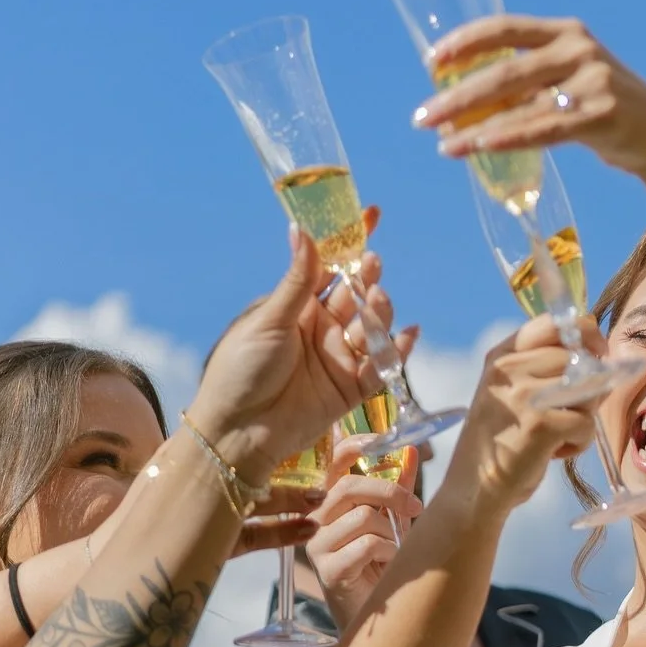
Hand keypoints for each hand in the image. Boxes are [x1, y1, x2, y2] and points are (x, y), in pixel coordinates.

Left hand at [189, 228, 375, 486]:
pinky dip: (398, 352)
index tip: (372, 214)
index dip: (351, 242)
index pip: (331, 267)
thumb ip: (296, 280)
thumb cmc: (240, 371)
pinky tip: (408, 335)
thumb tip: (301, 229)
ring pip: (372, 329)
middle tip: (371, 265)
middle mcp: (321, 330)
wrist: (238, 432)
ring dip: (379, 312)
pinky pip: (381, 368)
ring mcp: (337, 359)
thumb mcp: (269, 320)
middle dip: (367, 278)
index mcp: (297, 308)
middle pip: (356, 296)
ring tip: (375, 301)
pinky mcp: (349, 391)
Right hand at [303, 440, 422, 629]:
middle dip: (390, 492)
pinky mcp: (327, 570)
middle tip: (416, 506)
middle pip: (349, 487)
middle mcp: (315, 520)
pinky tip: (387, 564)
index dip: (356, 445)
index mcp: (330, 502)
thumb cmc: (381, 564)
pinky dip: (388, 552)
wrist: (376, 614)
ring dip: (391, 533)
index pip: (334, 462)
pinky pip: (367, 545)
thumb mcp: (392, 519)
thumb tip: (411, 450)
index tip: (385, 440)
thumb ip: (397, 486)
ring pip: (363, 517)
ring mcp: (316, 546)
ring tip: (393, 550)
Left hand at [411, 15, 645, 178]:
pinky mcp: (602, 114)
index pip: (505, 28)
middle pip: (503, 70)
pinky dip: (509, 137)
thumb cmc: (602, 106)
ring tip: (443, 144)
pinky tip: (480, 147)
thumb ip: (527, 80)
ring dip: (474, 126)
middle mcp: (578, 49)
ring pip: (519, 102)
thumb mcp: (568, 78)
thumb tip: (462, 98)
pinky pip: (545, 128)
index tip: (430, 62)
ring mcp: (593, 80)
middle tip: (422, 117)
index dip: (464, 41)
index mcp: (565, 32)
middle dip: (456, 95)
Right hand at [439, 314, 598, 516]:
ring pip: (590, 388)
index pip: (555, 323)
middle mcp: (510, 368)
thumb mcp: (512, 390)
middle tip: (567, 413)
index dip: (586, 334)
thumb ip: (547, 368)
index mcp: (503, 354)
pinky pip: (587, 424)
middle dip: (588, 388)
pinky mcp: (541, 425)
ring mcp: (524, 395)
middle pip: (580, 358)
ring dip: (584, 415)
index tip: (597, 353)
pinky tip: (553, 452)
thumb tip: (603, 356)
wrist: (474, 487)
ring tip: (559, 433)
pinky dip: (579, 442)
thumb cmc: (502, 439)